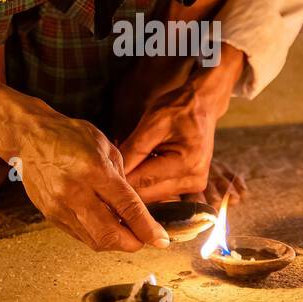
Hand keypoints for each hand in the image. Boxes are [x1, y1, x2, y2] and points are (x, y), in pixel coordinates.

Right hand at [0, 54, 169, 252]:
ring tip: (126, 233)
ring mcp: (59, 206)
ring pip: (94, 240)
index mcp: (94, 170)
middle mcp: (75, 192)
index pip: (127, 208)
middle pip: (110, 234)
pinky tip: (105, 227)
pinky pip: (80, 235)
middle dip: (132, 242)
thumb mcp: (105, 147)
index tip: (161, 240)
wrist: (28, 137)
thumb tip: (136, 207)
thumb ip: (122, 178)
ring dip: (115, 242)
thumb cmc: (69, 136)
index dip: (147, 228)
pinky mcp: (50, 214)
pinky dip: (97, 236)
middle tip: (144, 239)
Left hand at [120, 78, 216, 200]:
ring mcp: (194, 185)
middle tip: (108, 171)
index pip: (143, 181)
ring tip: (126, 165)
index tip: (99, 175)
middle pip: (148, 194)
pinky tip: (140, 168)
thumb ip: (133, 149)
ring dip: (136, 184)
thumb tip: (112, 172)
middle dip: (127, 184)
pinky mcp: (191, 186)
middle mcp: (194, 179)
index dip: (119, 179)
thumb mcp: (152, 122)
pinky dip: (147, 183)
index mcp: (187, 163)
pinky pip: (161, 192)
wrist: (202, 105)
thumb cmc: (178, 108)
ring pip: (153, 196)